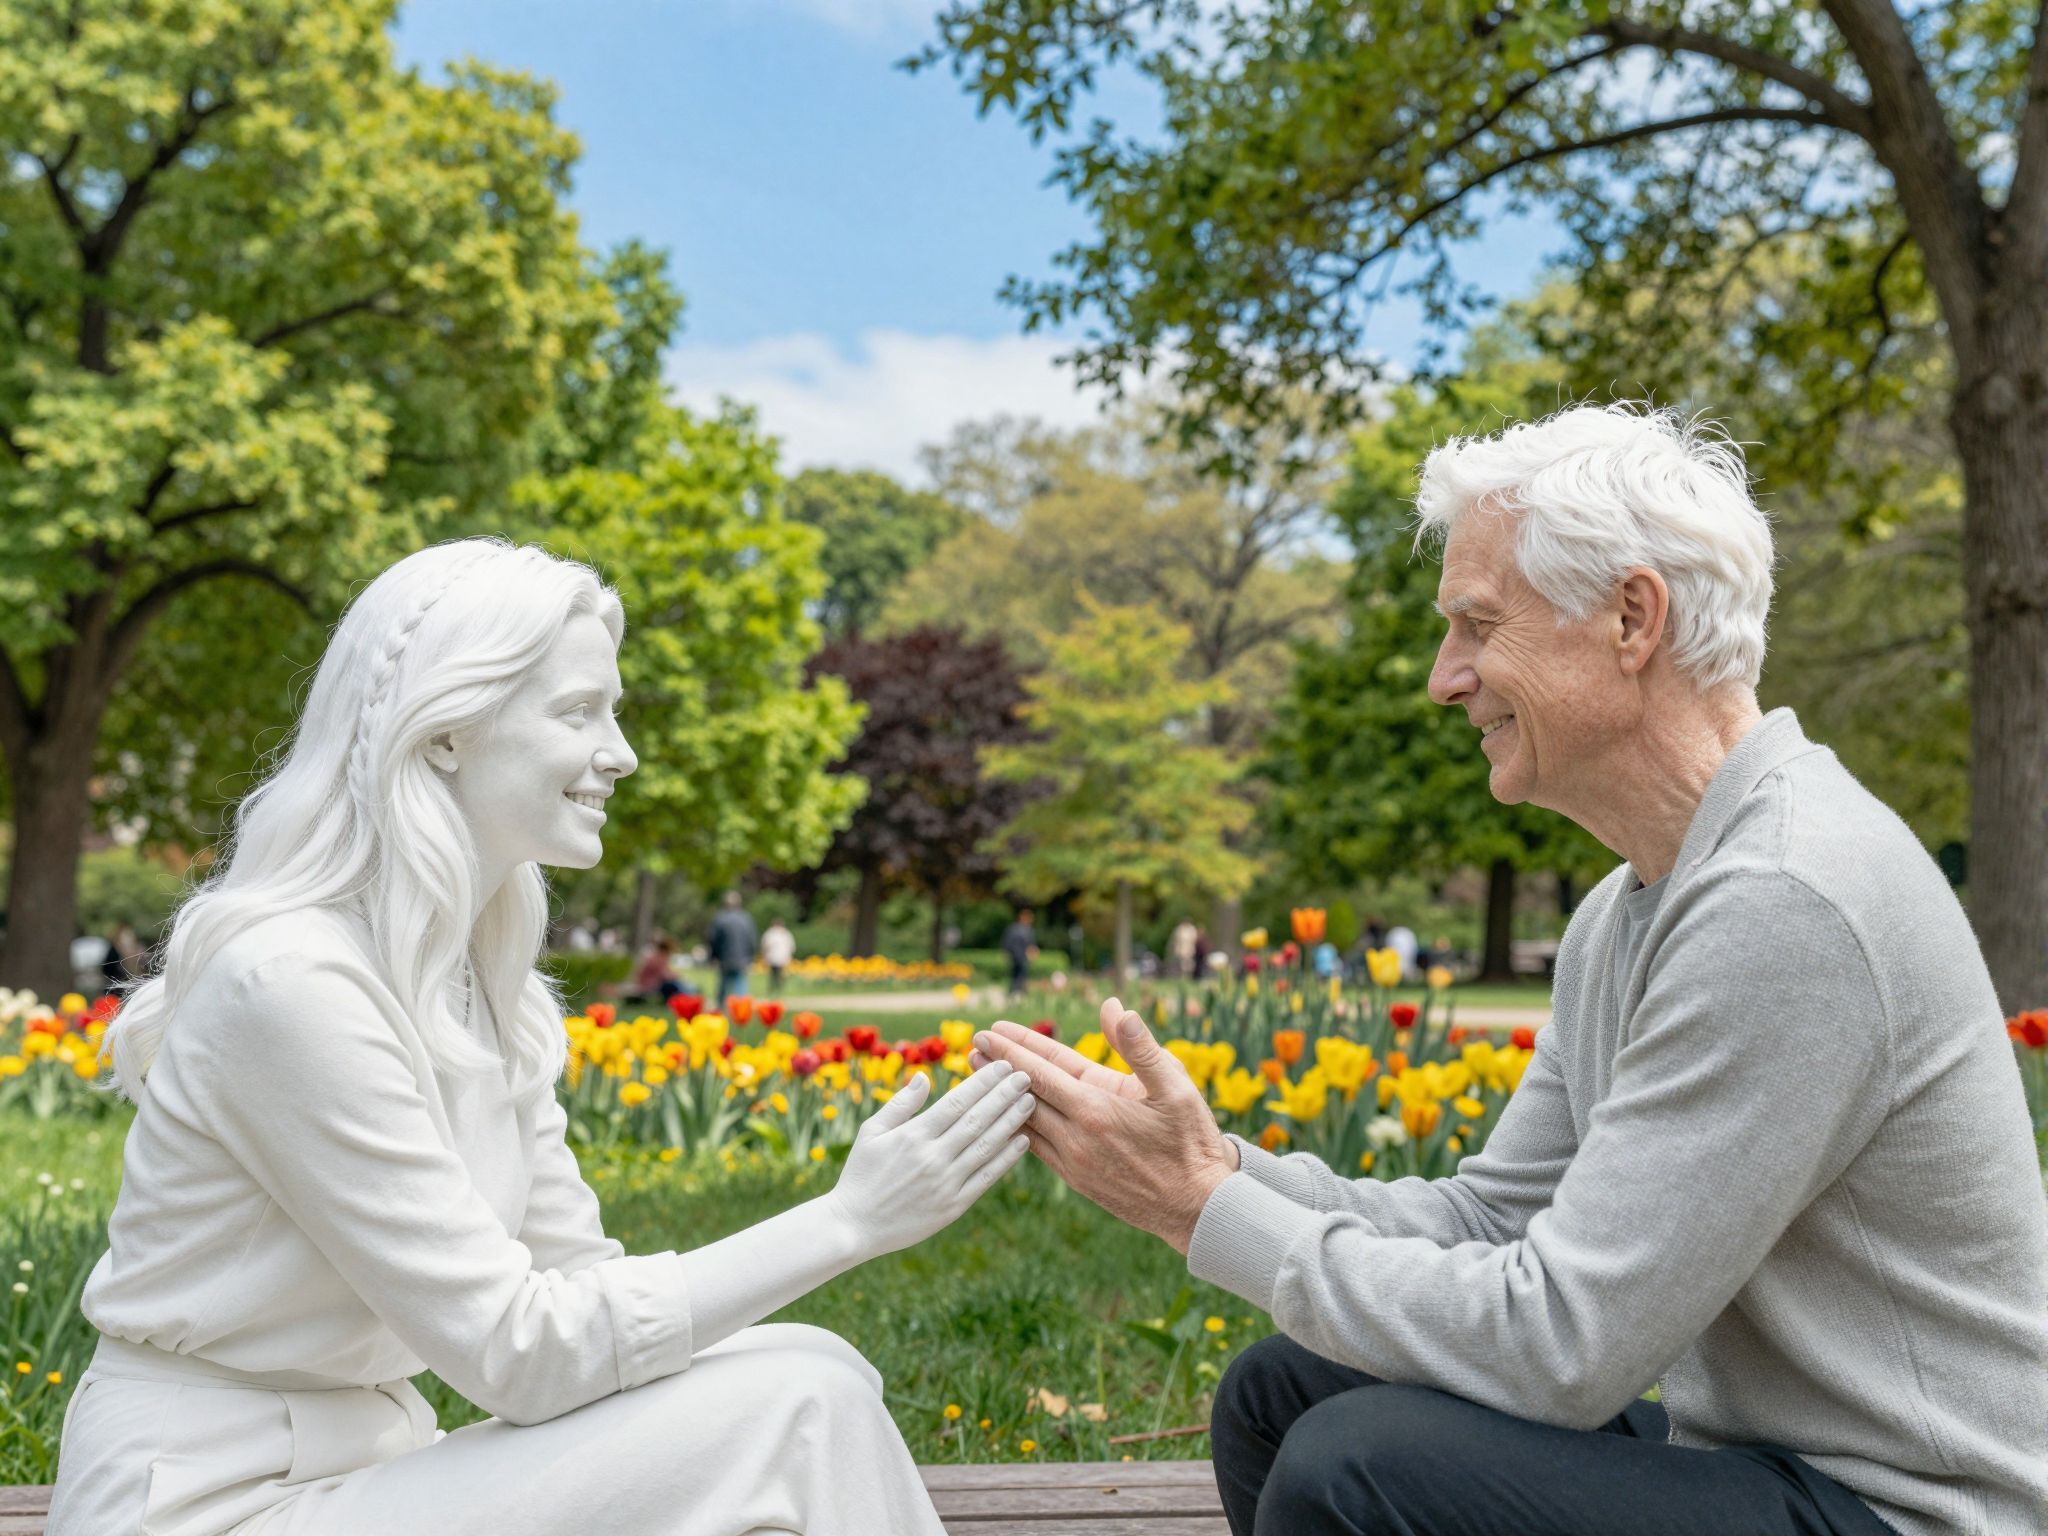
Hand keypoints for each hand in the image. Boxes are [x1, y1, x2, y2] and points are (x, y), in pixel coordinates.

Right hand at [822, 1061, 1035, 1257]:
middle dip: (1004, 1095)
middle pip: (977, 1120)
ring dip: (1011, 1122)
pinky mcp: (953, 1207)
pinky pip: (985, 1178)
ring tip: (1029, 1102)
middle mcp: (933, 1157)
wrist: (853, 1226)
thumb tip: (924, 1076)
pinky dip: (1006, 1159)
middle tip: (1026, 1076)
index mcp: (913, 1136)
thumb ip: (901, 1104)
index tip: (1003, 1066)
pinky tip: (1022, 1141)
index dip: (983, 1082)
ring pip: (986, 1146)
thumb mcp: (872, 1132)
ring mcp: (945, 1183)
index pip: (957, 1102)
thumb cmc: (861, 1174)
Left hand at [973, 998, 1238, 1254]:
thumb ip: (1140, 1046)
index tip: (988, 1031)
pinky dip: (1018, 1126)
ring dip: (1002, 1099)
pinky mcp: (1076, 1179)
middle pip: (1024, 1096)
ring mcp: (1072, 1162)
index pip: (1040, 1072)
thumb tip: (1114, 1008)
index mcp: (1095, 1109)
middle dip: (997, 1069)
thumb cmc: (1191, 1142)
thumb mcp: (1175, 1086)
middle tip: (972, 1045)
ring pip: (1025, 1124)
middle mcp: (1076, 1137)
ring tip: (980, 1076)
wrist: (1197, 1207)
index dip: (1012, 1050)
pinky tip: (1009, 1117)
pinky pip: (1036, 1147)